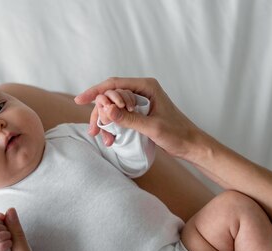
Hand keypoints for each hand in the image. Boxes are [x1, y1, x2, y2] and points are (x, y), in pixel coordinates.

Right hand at [75, 77, 207, 160]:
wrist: (191, 145)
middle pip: (111, 95)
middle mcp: (142, 91)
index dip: (95, 91)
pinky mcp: (140, 113)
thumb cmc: (178, 134)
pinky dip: (113, 126)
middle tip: (92, 129)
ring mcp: (140, 101)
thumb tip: (106, 110)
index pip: (114, 84)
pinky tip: (111, 138)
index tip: (80, 100)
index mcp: (147, 87)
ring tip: (102, 138)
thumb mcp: (152, 127)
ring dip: (106, 121)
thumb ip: (129, 119)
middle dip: (99, 112)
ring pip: (114, 107)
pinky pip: (120, 115)